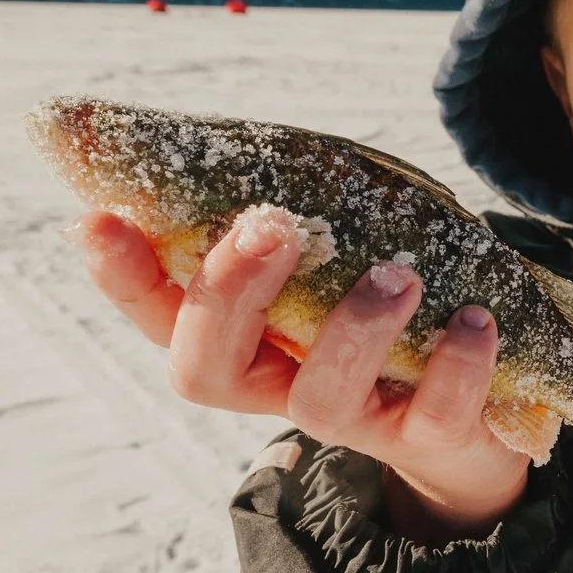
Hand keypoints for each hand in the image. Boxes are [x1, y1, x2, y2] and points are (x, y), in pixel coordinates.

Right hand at [74, 208, 528, 539]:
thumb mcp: (323, 256)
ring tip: (397, 272)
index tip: (96, 219)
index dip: (121, 277)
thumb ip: (275, 211)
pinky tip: (475, 318)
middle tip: (271, 225)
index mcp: (237, 338)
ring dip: (354, 327)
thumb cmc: (375, 306)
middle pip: (208, 368)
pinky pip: (433, 414)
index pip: (157, 316)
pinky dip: (456, 364)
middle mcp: (276, 385)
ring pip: (321, 397)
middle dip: (231, 293)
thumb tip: (197, 134)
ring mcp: (350, 420)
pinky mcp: (425, 437)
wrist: (469, 413)